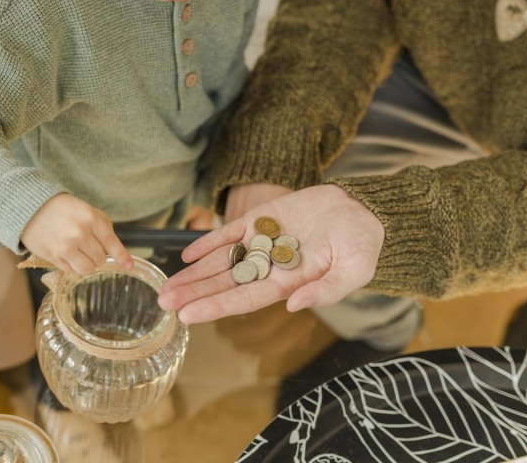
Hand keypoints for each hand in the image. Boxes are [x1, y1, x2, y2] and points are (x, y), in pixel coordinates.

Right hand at [21, 193, 133, 274]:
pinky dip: (73, 266)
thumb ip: (98, 225)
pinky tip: (67, 255)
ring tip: (80, 255)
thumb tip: (112, 248)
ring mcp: (66, 247)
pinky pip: (71, 270)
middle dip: (98, 256)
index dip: (122, 256)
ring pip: (87, 269)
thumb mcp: (83, 208)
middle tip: (89, 248)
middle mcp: (79, 233)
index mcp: (90, 218)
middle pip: (100, 258)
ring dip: (87, 265)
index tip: (129, 265)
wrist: (29, 207)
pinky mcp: (53, 256)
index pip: (111, 242)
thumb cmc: (58, 208)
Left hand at [158, 184, 383, 323]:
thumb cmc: (362, 245)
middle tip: (162, 303)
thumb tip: (295, 306)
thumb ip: (327, 290)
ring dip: (193, 274)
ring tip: (166, 286)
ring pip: (220, 262)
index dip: (215, 307)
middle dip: (193, 294)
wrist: (363, 210)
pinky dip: (207, 243)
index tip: (188, 316)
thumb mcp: (355, 270)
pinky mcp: (261, 220)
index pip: (244, 299)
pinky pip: (228, 233)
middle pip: (223, 284)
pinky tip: (187, 254)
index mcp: (288, 283)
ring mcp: (261, 243)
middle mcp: (268, 267)